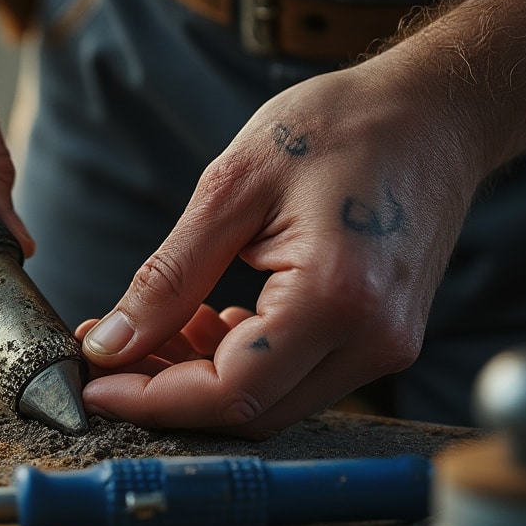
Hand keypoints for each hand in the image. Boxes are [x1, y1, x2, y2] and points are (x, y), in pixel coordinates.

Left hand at [77, 58, 481, 438]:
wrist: (433, 112)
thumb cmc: (339, 128)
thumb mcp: (231, 188)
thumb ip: (168, 277)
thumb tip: (110, 342)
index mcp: (337, 299)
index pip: (228, 393)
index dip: (149, 399)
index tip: (92, 383)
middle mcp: (373, 340)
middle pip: (249, 412)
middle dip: (167, 393)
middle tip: (111, 352)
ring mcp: (385, 346)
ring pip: (271, 403)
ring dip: (202, 379)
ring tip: (156, 327)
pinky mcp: (381, 339)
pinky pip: (297, 377)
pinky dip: (241, 364)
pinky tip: (207, 321)